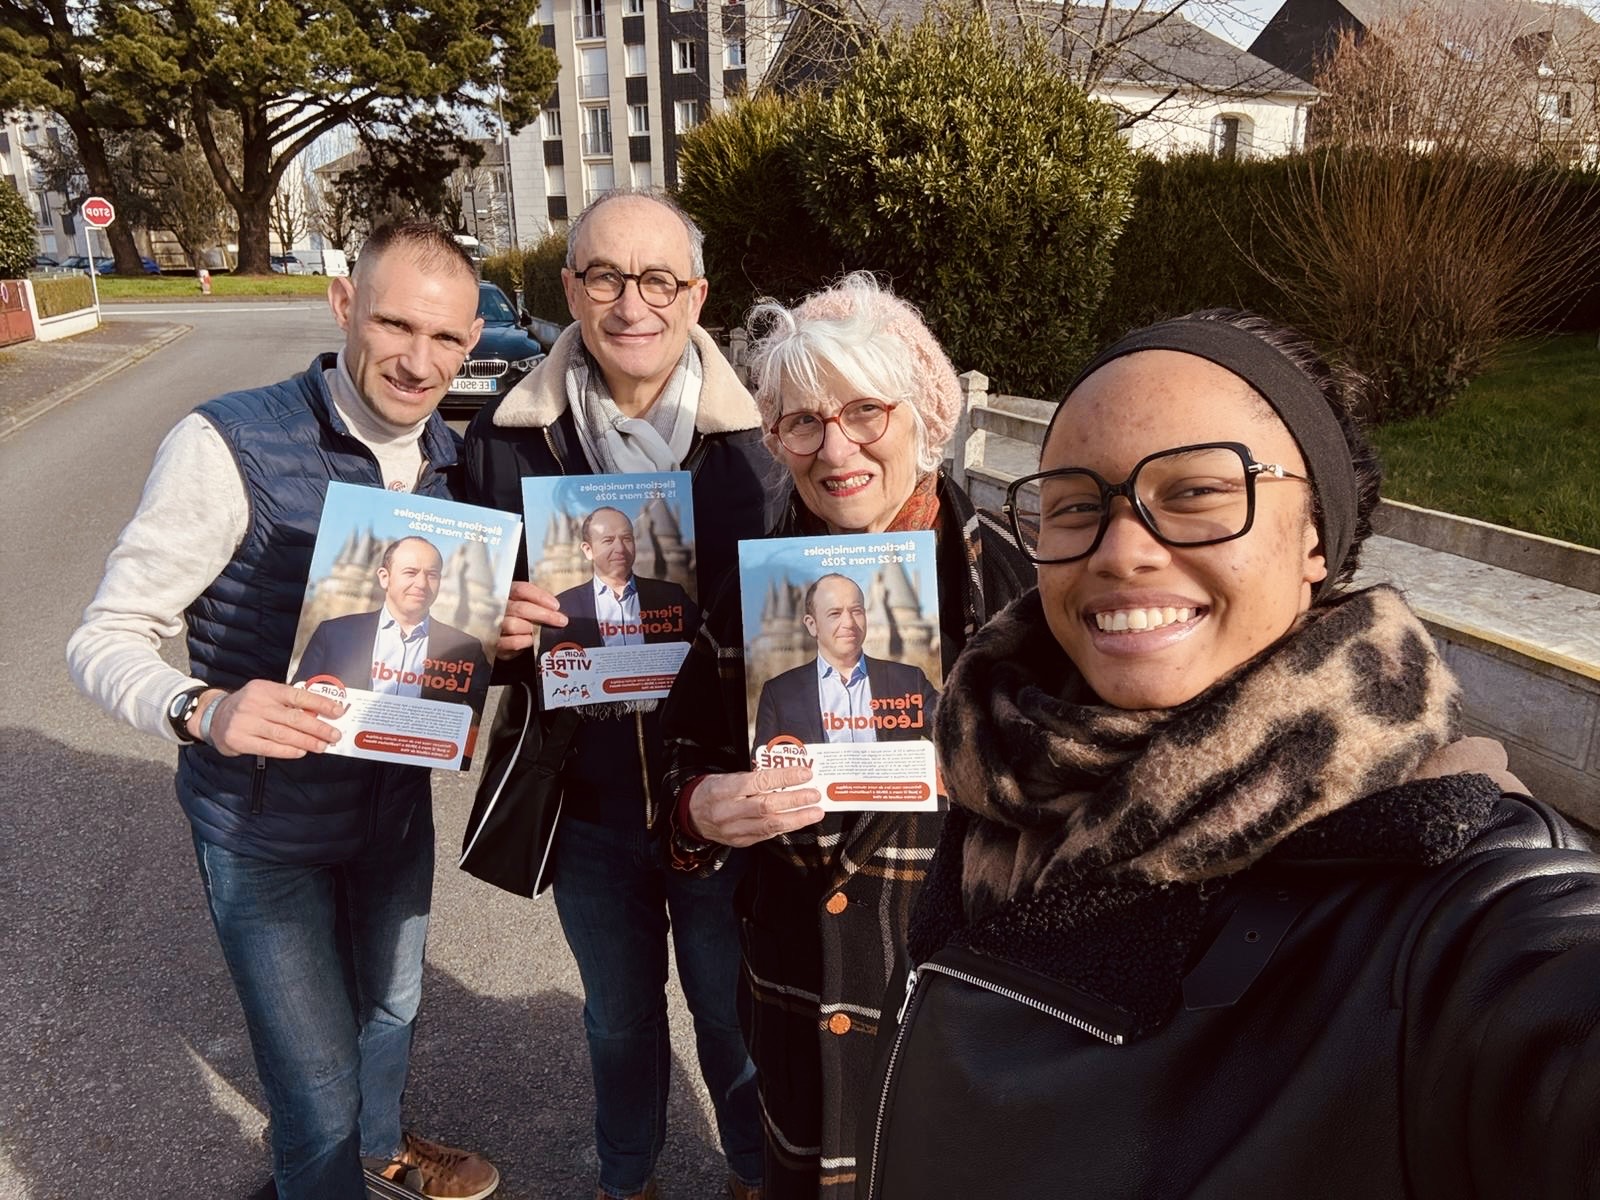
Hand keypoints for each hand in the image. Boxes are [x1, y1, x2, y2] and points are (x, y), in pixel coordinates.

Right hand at [199, 680, 344, 758]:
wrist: (213, 716)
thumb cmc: (249, 706)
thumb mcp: (265, 696)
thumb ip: (288, 703)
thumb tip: (320, 714)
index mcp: (265, 689)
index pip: (298, 695)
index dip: (320, 704)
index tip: (338, 711)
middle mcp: (255, 704)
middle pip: (293, 717)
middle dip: (318, 727)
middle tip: (334, 735)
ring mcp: (246, 722)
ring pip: (283, 734)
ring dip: (306, 741)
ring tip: (322, 746)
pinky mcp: (239, 740)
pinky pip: (269, 748)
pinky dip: (288, 751)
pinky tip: (301, 752)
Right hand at [495, 580, 566, 659]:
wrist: (504, 639)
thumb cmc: (520, 619)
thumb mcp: (527, 605)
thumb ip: (538, 603)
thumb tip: (556, 607)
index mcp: (507, 594)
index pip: (521, 589)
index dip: (540, 596)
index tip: (555, 605)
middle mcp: (497, 608)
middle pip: (520, 608)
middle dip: (544, 615)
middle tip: (561, 620)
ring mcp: (494, 626)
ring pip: (514, 625)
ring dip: (532, 629)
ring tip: (542, 631)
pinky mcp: (496, 643)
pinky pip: (513, 642)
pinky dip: (526, 641)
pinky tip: (531, 641)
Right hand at [689, 766, 823, 846]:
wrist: (691, 815)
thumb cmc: (712, 791)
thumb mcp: (727, 777)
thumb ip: (754, 779)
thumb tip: (785, 776)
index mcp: (726, 789)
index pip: (760, 781)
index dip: (785, 778)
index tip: (804, 774)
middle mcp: (729, 811)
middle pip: (767, 806)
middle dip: (795, 801)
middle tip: (815, 795)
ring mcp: (734, 829)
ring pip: (770, 825)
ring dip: (797, 819)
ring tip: (815, 812)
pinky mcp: (740, 841)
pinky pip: (766, 835)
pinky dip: (784, 827)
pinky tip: (797, 821)